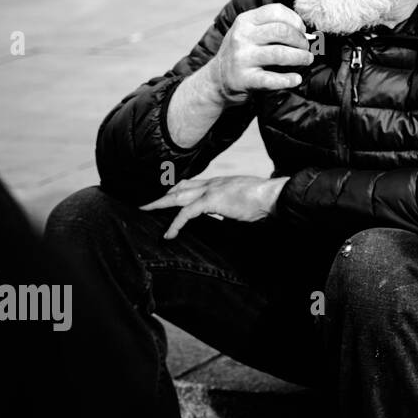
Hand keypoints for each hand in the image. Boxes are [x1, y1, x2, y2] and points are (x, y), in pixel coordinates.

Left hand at [140, 175, 289, 238]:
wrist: (271, 195)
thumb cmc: (264, 201)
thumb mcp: (243, 202)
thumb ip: (231, 206)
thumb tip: (229, 214)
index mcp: (220, 182)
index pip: (193, 183)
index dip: (178, 189)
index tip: (168, 194)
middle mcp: (213, 182)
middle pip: (181, 187)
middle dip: (163, 195)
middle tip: (147, 202)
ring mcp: (211, 190)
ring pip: (178, 196)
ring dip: (160, 204)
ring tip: (146, 210)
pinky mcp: (211, 201)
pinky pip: (187, 214)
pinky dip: (176, 224)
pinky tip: (169, 234)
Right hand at [203, 3, 312, 104]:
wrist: (217, 79)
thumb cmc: (242, 52)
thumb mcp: (249, 32)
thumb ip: (271, 27)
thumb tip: (305, 32)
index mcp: (245, 21)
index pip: (275, 11)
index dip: (295, 20)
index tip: (302, 31)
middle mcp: (241, 37)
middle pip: (281, 31)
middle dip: (300, 40)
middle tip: (306, 48)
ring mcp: (242, 58)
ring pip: (280, 54)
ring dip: (300, 57)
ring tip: (307, 59)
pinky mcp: (244, 79)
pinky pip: (271, 79)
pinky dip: (288, 79)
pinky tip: (296, 79)